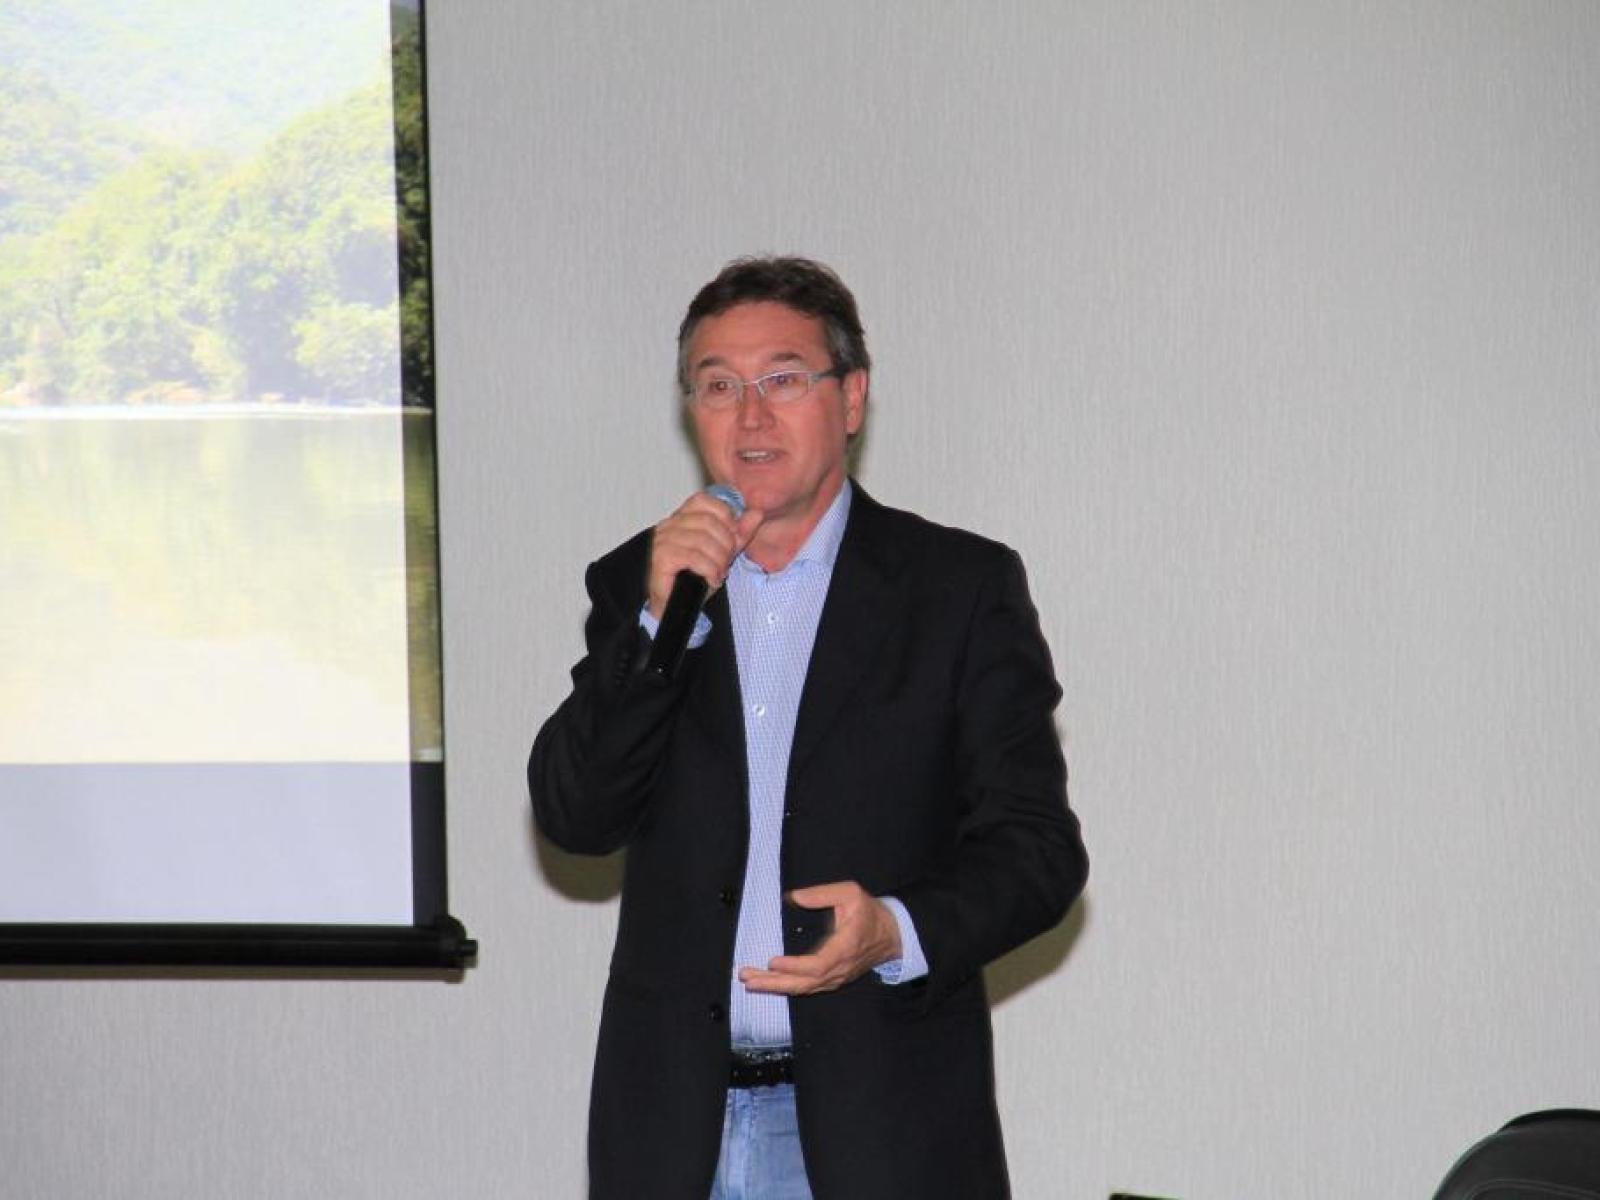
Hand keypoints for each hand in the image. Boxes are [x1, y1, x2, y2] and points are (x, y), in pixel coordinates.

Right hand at [647, 491, 764, 619]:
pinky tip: (711, 580)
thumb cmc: (694, 578)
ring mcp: (663, 540)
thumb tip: (756, 513)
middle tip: (727, 562)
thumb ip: (740, 533)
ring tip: (719, 573)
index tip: (733, 537)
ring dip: (718, 560)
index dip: (725, 516)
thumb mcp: (724, 552)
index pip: (704, 500)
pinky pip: (693, 557)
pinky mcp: (661, 557)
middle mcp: (669, 525)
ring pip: (702, 540)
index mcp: (682, 518)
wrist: (676, 606)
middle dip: (725, 544)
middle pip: (707, 521)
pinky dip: (709, 570)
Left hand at [738, 882, 902, 995]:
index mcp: (845, 947)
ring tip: (751, 982)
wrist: (892, 936)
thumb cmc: (869, 912)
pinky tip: (770, 984)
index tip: (772, 961)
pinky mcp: (834, 979)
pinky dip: (788, 988)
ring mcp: (837, 977)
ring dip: (776, 987)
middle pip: (804, 983)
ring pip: (804, 989)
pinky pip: (809, 988)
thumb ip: (822, 894)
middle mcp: (840, 968)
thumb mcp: (850, 893)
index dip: (794, 967)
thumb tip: (794, 897)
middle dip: (774, 983)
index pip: (817, 965)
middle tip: (747, 978)